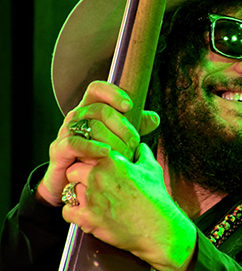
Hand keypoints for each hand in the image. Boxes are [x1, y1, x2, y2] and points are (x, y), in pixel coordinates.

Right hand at [36, 81, 158, 206]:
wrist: (71, 182)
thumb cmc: (95, 157)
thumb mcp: (118, 139)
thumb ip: (135, 127)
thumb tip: (154, 118)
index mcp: (89, 109)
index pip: (97, 89)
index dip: (112, 93)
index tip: (129, 105)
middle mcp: (76, 117)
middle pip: (99, 109)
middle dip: (121, 125)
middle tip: (134, 141)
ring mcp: (66, 132)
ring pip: (89, 125)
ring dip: (112, 139)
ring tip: (125, 152)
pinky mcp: (59, 150)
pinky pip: (74, 143)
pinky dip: (92, 147)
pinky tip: (106, 152)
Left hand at [62, 142, 196, 270]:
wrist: (158, 228)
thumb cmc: (156, 199)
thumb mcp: (152, 169)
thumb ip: (142, 154)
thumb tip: (139, 147)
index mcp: (111, 161)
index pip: (86, 153)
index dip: (88, 161)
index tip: (92, 168)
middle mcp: (98, 177)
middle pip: (72, 170)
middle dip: (78, 177)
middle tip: (88, 185)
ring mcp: (91, 198)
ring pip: (68, 190)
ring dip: (76, 195)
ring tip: (87, 200)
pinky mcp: (88, 218)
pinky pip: (67, 211)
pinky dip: (72, 213)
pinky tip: (83, 214)